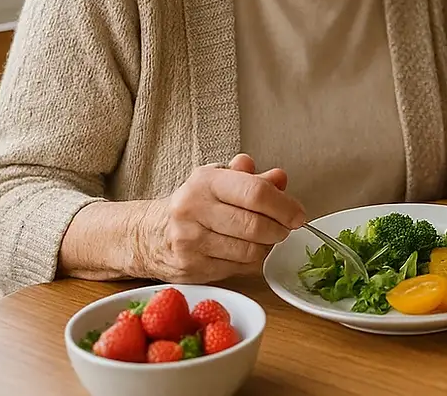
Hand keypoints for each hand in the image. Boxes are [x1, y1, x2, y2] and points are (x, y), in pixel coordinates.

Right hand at [136, 153, 305, 281]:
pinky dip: (251, 262)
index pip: (255, 193)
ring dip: (267, 247)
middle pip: (255, 226)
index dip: (284, 206)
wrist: (148, 234)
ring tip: (265, 238)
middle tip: (285, 228)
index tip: (298, 214)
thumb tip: (280, 178)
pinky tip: (246, 252)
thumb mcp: (218, 181)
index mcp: (205, 182)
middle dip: (280, 229)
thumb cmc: (193, 204)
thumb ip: (251, 179)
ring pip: (250, 251)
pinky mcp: (191, 269)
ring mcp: (190, 242)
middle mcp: (194, 210)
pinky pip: (238, 269)